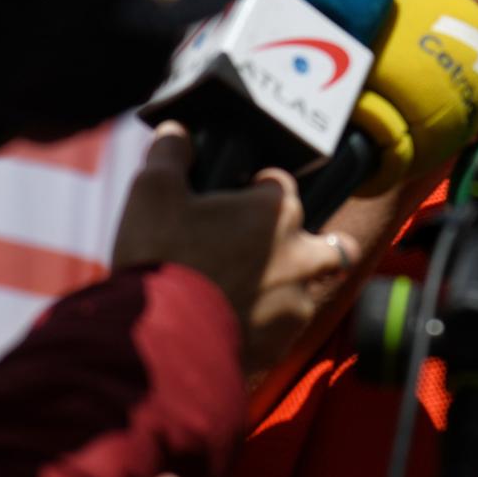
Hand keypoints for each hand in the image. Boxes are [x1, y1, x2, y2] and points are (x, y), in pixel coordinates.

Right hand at [112, 122, 357, 371]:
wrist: (162, 343)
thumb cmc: (161, 259)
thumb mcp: (152, 193)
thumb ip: (169, 155)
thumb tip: (175, 132)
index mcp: (276, 210)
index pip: (281, 185)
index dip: (256, 190)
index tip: (235, 201)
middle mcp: (301, 253)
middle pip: (325, 241)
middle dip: (304, 242)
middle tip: (261, 251)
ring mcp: (296, 302)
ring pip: (310, 287)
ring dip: (289, 286)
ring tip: (249, 292)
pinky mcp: (283, 344)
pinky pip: (286, 329)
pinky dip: (268, 325)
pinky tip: (234, 324)